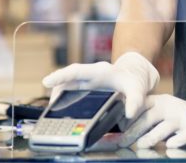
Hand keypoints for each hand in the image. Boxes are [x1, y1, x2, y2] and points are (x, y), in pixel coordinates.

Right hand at [42, 52, 158, 118]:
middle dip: (55, 88)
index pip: (78, 70)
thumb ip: (135, 101)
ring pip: (67, 84)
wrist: (135, 74)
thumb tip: (129, 114)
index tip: (46, 81)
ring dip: (58, 95)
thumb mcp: (138, 89)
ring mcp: (87, 80)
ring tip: (53, 111)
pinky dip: (63, 98)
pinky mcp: (86, 87)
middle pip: (68, 78)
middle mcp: (90, 74)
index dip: (61, 76)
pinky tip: (60, 109)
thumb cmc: (134, 81)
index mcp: (100, 71)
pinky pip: (70, 90)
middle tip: (49, 105)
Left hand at [120, 95, 185, 148]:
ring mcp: (182, 118)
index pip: (141, 106)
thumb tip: (123, 130)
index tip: (117, 129)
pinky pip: (182, 137)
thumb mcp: (165, 113)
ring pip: (163, 128)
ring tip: (141, 145)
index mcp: (162, 101)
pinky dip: (174, 142)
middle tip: (123, 142)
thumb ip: (148, 120)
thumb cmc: (182, 119)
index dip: (128, 117)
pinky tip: (169, 146)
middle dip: (133, 131)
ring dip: (150, 138)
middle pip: (148, 118)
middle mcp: (171, 107)